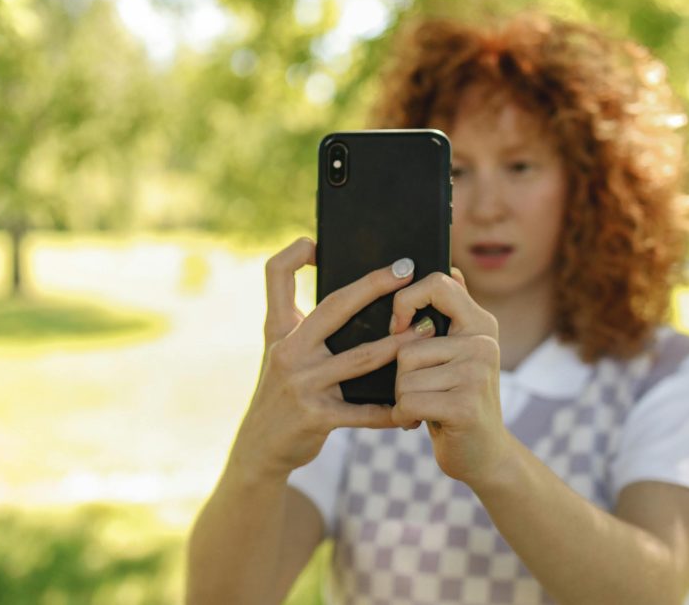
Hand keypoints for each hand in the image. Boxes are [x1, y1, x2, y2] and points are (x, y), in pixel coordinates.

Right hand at [230, 237, 434, 481]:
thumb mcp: (277, 348)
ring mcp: (302, 384)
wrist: (260, 448)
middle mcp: (288, 350)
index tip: (319, 240)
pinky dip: (391, 410)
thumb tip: (329, 275)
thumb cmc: (279, 388)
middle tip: (407, 272)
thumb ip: (298, 316)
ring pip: (361, 358)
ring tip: (427, 332)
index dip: (294, 253)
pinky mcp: (316, 417)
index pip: (276, 275)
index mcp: (279, 328)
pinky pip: (363, 411)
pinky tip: (414, 407)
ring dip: (399, 346)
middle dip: (374, 287)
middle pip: (335, 307)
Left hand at [388, 269, 510, 488]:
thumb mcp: (458, 354)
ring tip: (427, 407)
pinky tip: (420, 423)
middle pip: (407, 344)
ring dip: (403, 399)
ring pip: (404, 376)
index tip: (397, 325)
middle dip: (402, 375)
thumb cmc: (457, 400)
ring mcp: (477, 373)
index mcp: (480, 324)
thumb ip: (452, 316)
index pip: (438, 283)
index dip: (406, 299)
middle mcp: (483, 343)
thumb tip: (451, 269)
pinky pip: (408, 401)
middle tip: (424, 390)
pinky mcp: (465, 404)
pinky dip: (404, 417)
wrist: (484, 455)